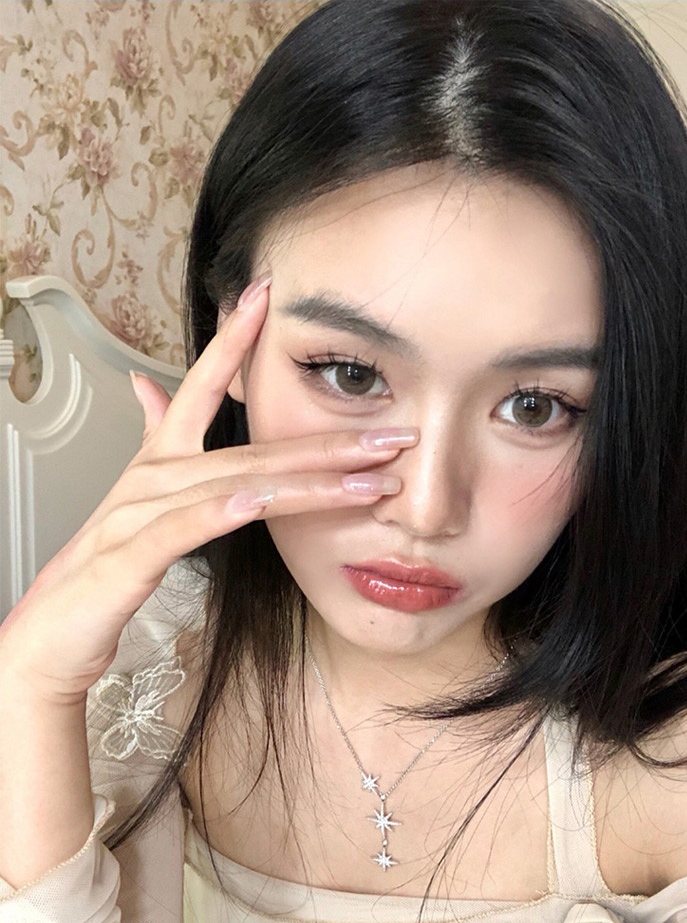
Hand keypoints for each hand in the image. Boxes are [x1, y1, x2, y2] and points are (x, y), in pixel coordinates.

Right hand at [0, 275, 417, 702]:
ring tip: (370, 477)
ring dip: (309, 480)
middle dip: (329, 441)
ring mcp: (140, 512)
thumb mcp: (138, 496)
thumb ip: (152, 437)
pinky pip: (185, 527)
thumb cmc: (106, 564)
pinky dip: (224, 512)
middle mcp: (154, 475)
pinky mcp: (130, 556)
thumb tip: (147, 385)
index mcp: (160, 459)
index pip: (202, 386)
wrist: (55, 628)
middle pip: (253, 447)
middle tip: (395, 435)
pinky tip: (262, 502)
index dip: (233, 340)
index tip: (268, 294)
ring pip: (237, 484)